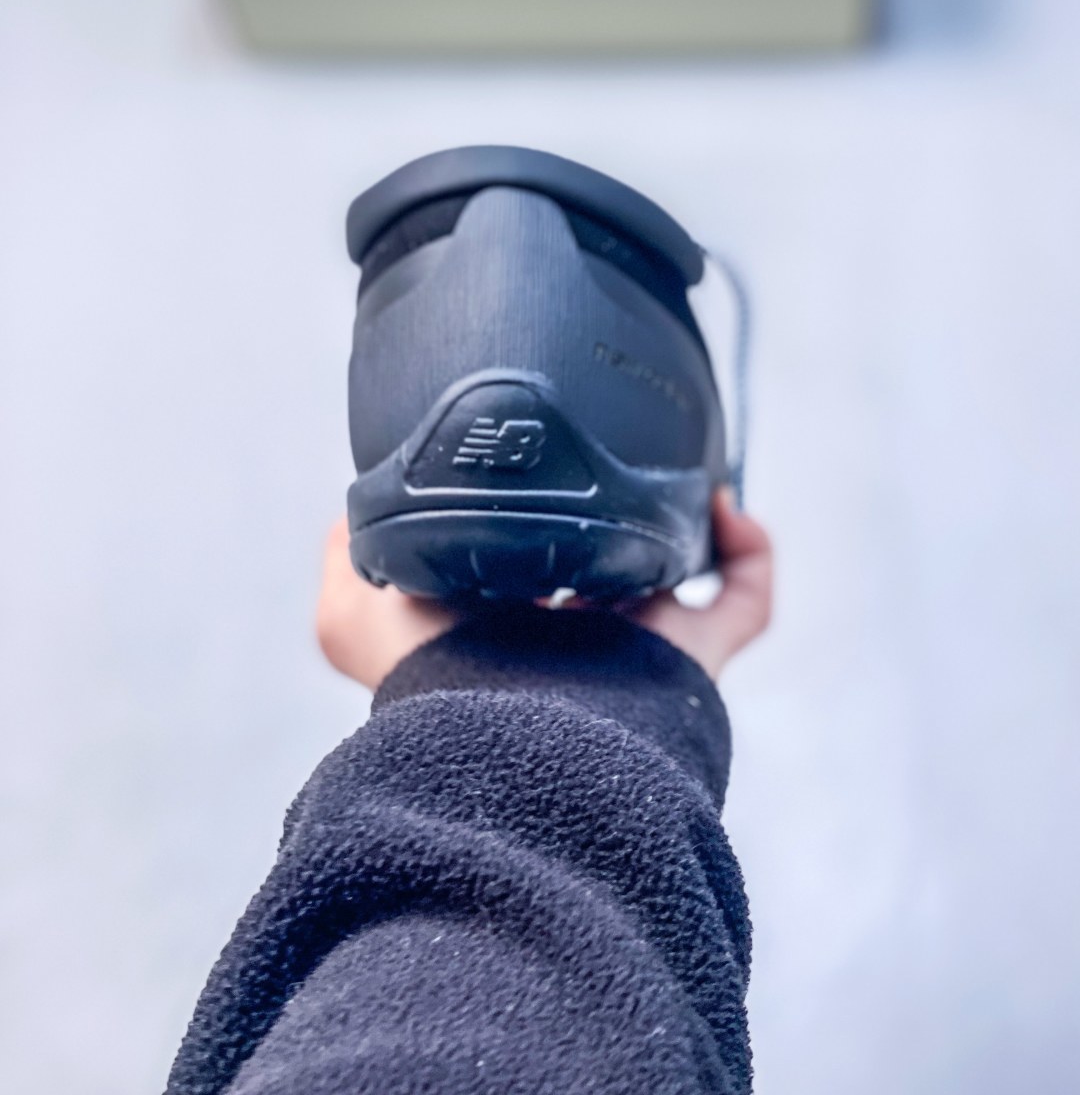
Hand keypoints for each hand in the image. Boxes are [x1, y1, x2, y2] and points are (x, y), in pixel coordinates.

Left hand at [315, 492, 772, 689]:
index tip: (542, 474)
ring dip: (685, 526)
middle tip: (621, 467)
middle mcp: (574, 644)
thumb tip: (358, 514)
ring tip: (676, 474)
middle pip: (611, 574)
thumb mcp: (350, 614)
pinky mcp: (694, 657)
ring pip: (680, 584)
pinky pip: (744, 602)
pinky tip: (723, 505)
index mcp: (504, 630)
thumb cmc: (430, 675)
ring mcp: (639, 653)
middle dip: (617, 522)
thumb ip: (347, 556)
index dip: (537, 522)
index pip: (529, 571)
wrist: (505, 730)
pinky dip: (749, 553)